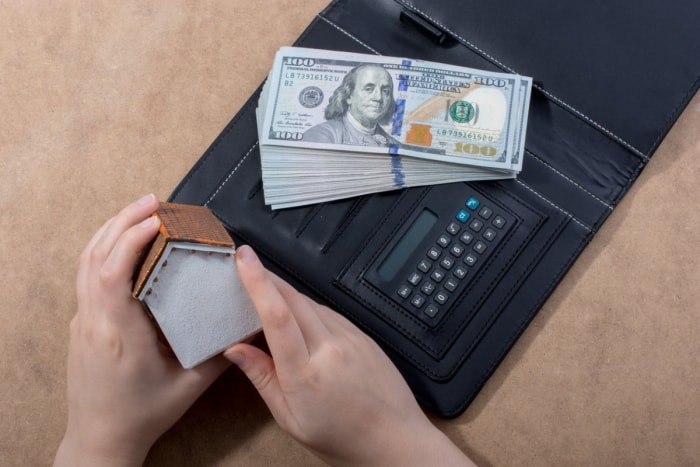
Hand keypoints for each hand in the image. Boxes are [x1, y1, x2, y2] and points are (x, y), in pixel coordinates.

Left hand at [54, 194, 229, 466]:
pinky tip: (121, 241)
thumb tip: (248, 324)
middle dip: (122, 221)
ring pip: (85, 261)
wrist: (100, 438)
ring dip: (110, 230)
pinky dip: (103, 248)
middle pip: (95, 256)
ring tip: (139, 211)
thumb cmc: (140, 415)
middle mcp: (94, 322)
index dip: (131, 238)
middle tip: (153, 201)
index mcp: (119, 335)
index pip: (113, 273)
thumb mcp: (190, 386)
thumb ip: (222, 353)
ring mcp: (83, 322)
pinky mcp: (82, 324)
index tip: (156, 218)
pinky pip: (86, 274)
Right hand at [225, 246, 474, 466]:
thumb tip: (235, 350)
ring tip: (268, 293)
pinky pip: (330, 312)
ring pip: (311, 302)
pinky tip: (301, 317)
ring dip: (287, 292)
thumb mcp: (291, 418)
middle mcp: (330, 348)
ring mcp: (351, 338)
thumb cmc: (342, 438)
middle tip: (246, 265)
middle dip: (267, 277)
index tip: (244, 258)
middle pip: (293, 298)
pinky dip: (310, 307)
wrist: (395, 440)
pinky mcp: (364, 336)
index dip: (258, 281)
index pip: (277, 315)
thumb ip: (263, 378)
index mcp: (306, 372)